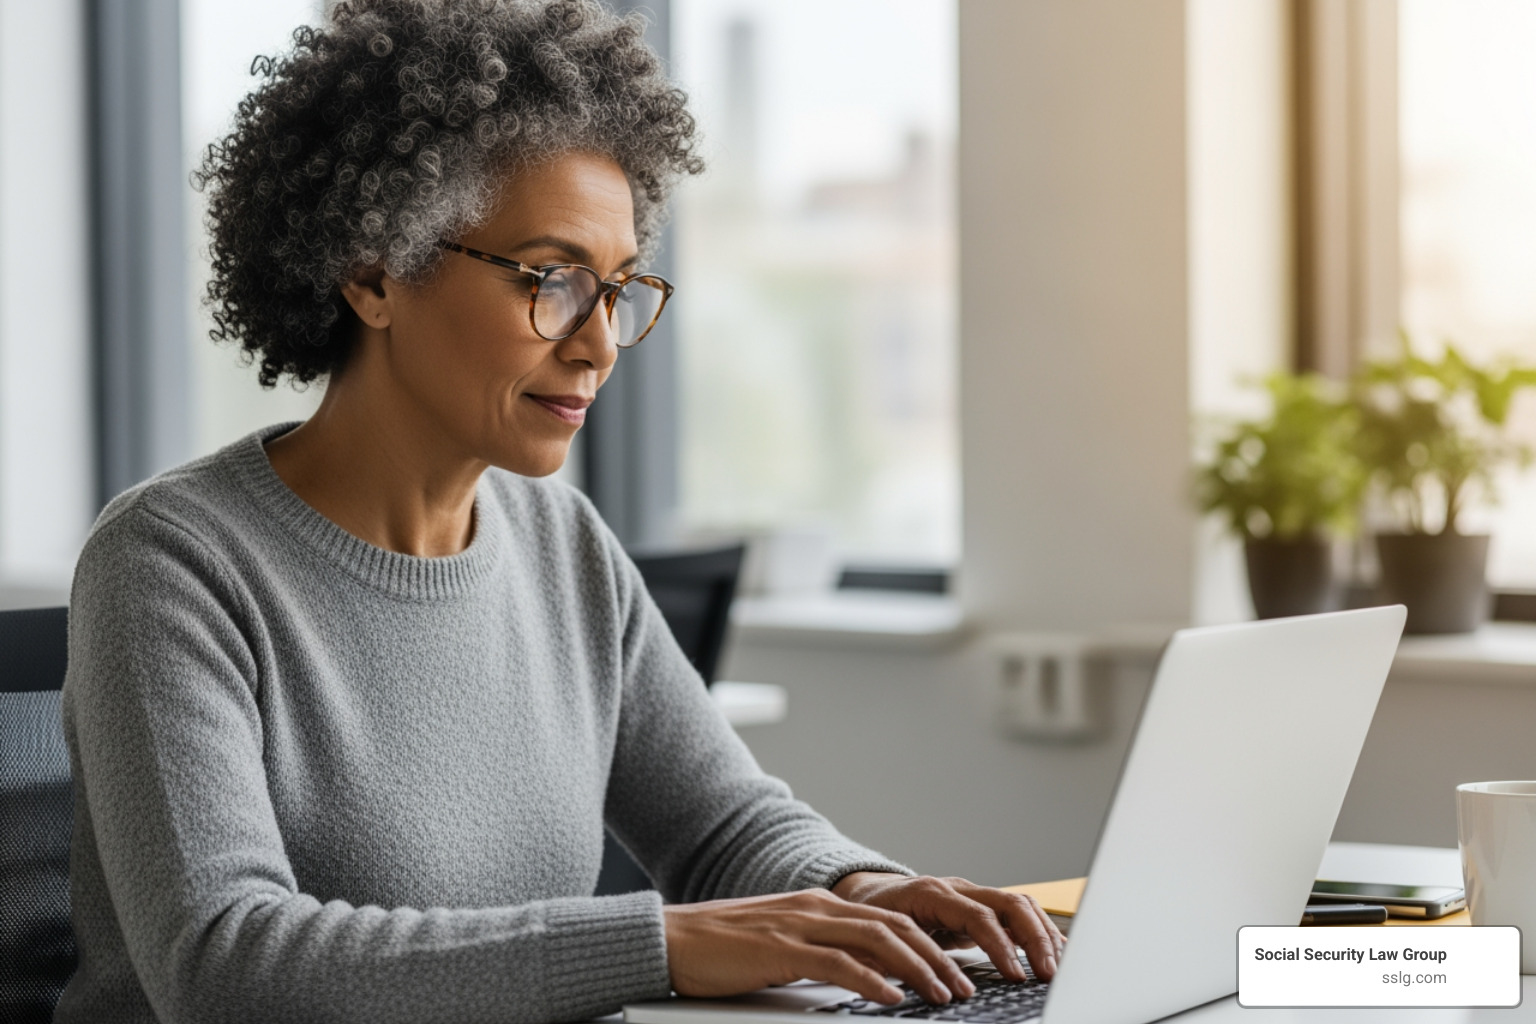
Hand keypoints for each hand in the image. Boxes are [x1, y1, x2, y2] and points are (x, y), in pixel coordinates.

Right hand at [663, 888, 977, 1005]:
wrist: (671, 939)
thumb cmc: (721, 949)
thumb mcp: (781, 946)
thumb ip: (820, 954)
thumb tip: (862, 978)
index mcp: (818, 906)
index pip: (889, 920)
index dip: (928, 944)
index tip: (954, 971)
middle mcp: (816, 908)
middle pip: (894, 927)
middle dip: (936, 957)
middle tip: (963, 987)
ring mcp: (800, 925)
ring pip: (877, 940)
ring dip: (917, 969)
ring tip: (942, 995)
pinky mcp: (782, 949)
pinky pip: (838, 963)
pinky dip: (872, 980)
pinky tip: (892, 998)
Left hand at [830, 872, 1064, 982]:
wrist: (865, 892)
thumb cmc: (869, 915)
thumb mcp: (878, 937)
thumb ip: (901, 957)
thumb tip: (925, 985)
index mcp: (932, 893)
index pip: (979, 916)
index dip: (1000, 946)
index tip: (1015, 975)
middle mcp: (957, 889)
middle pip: (1009, 903)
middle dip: (1034, 938)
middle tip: (1048, 973)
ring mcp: (970, 894)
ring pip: (1018, 904)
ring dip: (1042, 934)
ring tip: (1058, 966)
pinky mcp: (978, 906)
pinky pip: (1015, 913)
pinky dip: (1037, 930)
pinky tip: (1052, 951)